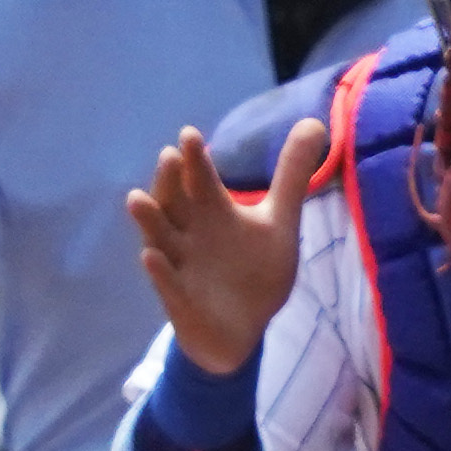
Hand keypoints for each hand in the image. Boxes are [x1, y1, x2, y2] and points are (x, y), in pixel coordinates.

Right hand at [128, 116, 324, 379]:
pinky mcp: (180, 300)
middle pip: (174, 202)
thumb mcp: (278, 221)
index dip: (195, 159)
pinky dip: (159, 272)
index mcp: (211, 211)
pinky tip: (151, 257)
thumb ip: (291, 175)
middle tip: (169, 156)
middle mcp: (190, 233)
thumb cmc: (254, 270)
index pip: (201, 180)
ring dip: (149, 220)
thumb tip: (314, 122)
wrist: (242, 329)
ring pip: (159, 238)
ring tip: (136, 198)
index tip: (190, 135)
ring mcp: (181, 266)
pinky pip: (167, 285)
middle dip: (169, 181)